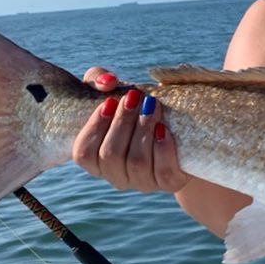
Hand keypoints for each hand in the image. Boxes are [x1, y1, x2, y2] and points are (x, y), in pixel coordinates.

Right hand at [71, 67, 190, 193]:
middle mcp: (116, 175)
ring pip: (137, 162)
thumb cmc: (137, 107)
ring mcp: (142, 182)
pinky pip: (163, 172)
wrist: (181, 129)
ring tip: (152, 106)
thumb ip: (100, 80)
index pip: (83, 153)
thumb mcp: (114, 90)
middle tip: (135, 97)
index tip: (109, 102)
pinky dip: (163, 149)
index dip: (94, 128)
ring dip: (143, 130)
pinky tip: (164, 129)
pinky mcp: (169, 183)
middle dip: (122, 123)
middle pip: (110, 155)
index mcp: (97, 159)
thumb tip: (108, 82)